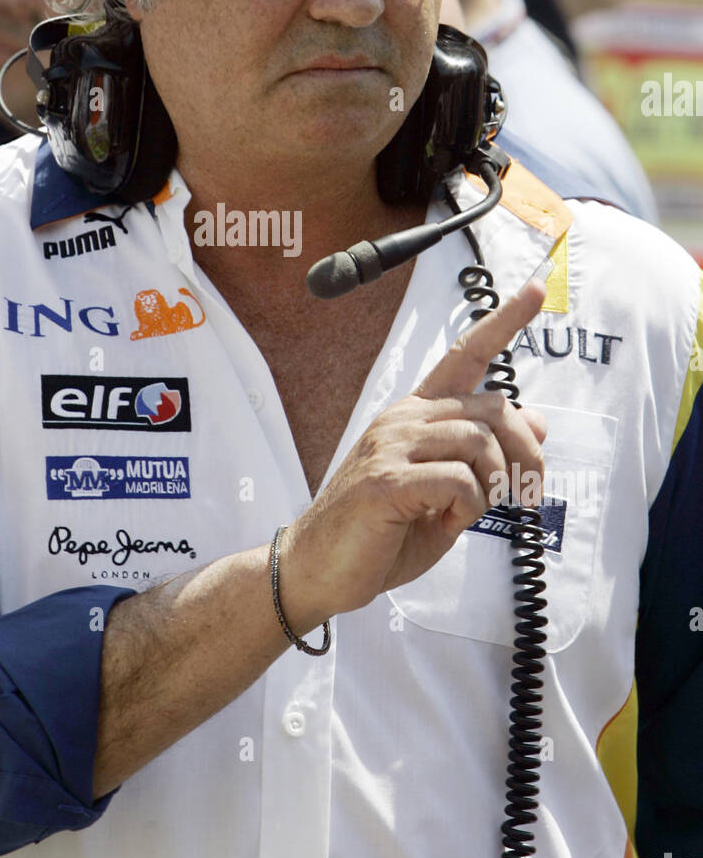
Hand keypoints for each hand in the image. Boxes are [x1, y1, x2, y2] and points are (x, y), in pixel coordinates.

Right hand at [278, 279, 546, 629]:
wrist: (318, 568)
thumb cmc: (382, 533)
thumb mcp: (448, 492)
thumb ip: (485, 456)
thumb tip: (538, 422)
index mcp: (415, 414)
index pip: (465, 355)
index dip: (504, 321)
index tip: (538, 289)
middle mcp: (403, 419)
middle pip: (493, 409)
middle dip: (525, 454)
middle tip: (527, 494)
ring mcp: (391, 446)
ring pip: (479, 445)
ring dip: (492, 488)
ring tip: (467, 514)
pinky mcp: (386, 481)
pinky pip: (459, 482)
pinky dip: (468, 510)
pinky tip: (444, 522)